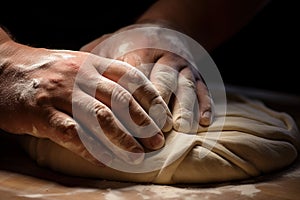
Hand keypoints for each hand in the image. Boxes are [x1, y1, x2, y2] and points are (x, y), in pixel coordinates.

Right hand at [0, 40, 171, 164]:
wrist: (3, 68)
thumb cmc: (46, 70)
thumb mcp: (76, 64)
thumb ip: (102, 75)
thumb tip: (133, 94)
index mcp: (90, 63)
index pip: (130, 77)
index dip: (151, 98)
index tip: (164, 117)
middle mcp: (79, 76)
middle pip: (119, 100)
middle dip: (143, 122)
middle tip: (158, 141)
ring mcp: (60, 95)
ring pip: (99, 118)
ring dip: (122, 139)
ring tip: (138, 156)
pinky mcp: (41, 114)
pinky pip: (72, 135)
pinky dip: (91, 150)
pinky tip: (106, 162)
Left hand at [81, 22, 214, 132]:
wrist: (166, 29)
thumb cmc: (134, 43)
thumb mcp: (112, 43)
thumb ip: (95, 59)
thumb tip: (72, 76)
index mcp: (141, 50)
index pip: (135, 75)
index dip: (132, 98)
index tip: (127, 118)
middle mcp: (165, 57)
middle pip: (162, 81)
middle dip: (159, 105)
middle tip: (157, 128)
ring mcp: (184, 66)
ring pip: (185, 86)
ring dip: (184, 107)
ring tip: (180, 127)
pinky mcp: (199, 74)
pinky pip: (204, 89)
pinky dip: (205, 105)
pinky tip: (204, 122)